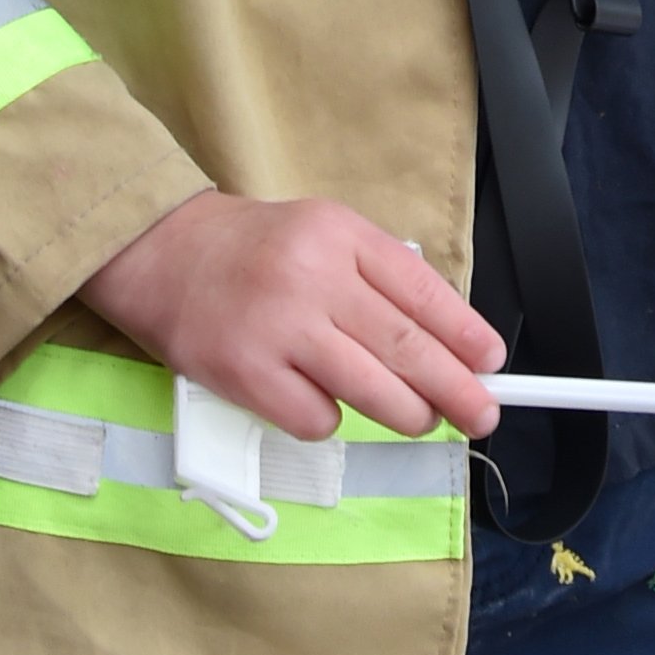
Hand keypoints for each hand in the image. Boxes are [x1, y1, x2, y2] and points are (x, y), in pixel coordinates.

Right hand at [81, 191, 502, 446]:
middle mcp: (313, 276)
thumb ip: (374, 276)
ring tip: (421, 420)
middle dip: (456, 387)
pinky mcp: (246, 374)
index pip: (420, 288)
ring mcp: (278, 327)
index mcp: (338, 233)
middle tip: (485, 414)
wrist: (161, 251)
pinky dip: (330, 420)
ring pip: (371, 389)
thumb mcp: (320, 233)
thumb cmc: (254, 248)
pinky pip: (316, 418)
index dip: (463, 331)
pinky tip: (321, 403)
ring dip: (408, 414)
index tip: (492, 361)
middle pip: (405, 346)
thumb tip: (444, 339)